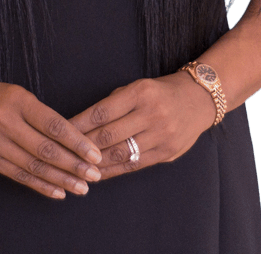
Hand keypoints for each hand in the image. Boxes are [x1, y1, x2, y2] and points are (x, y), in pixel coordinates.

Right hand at [0, 76, 103, 198]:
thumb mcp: (14, 94)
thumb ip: (37, 115)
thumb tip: (69, 140)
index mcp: (18, 100)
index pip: (54, 125)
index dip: (77, 142)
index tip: (95, 154)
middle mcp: (5, 121)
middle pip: (46, 149)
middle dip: (74, 165)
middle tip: (94, 176)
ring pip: (33, 166)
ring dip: (60, 180)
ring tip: (81, 188)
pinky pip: (18, 176)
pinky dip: (40, 185)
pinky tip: (57, 191)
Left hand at [67, 72, 215, 180]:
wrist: (199, 100)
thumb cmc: (160, 92)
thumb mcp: (138, 87)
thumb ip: (114, 104)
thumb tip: (82, 124)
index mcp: (140, 92)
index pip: (102, 112)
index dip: (79, 124)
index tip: (62, 131)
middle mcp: (152, 114)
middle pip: (109, 135)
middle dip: (83, 146)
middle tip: (62, 153)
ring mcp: (161, 135)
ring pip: (121, 154)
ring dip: (95, 163)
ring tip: (76, 168)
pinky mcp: (167, 153)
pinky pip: (134, 165)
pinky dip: (113, 170)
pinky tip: (98, 173)